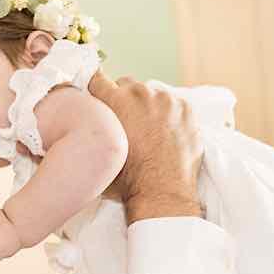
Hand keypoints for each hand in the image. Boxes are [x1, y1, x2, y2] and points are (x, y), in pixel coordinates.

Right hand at [87, 73, 203, 219]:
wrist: (161, 193)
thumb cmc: (127, 180)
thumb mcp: (99, 151)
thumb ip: (93, 128)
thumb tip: (87, 120)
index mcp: (115, 101)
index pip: (98, 79)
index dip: (98, 90)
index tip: (100, 98)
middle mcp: (140, 93)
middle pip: (126, 85)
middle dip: (125, 100)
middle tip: (127, 124)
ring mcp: (166, 99)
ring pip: (151, 94)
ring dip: (148, 106)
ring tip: (149, 132)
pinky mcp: (185, 108)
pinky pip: (172, 103)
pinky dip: (168, 114)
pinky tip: (165, 134)